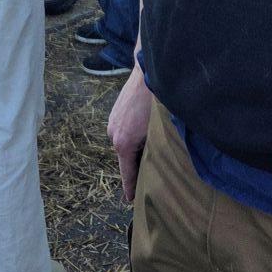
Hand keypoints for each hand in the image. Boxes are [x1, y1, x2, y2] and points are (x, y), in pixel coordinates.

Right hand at [108, 62, 152, 201]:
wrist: (148, 70)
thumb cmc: (157, 102)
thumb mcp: (158, 132)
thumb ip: (155, 151)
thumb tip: (159, 165)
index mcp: (123, 143)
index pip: (127, 173)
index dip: (131, 188)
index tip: (131, 201)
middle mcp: (113, 134)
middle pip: (127, 159)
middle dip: (137, 166)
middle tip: (150, 176)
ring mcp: (112, 121)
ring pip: (126, 145)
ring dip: (136, 149)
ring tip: (151, 152)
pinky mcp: (115, 112)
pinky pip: (124, 132)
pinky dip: (134, 137)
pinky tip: (146, 132)